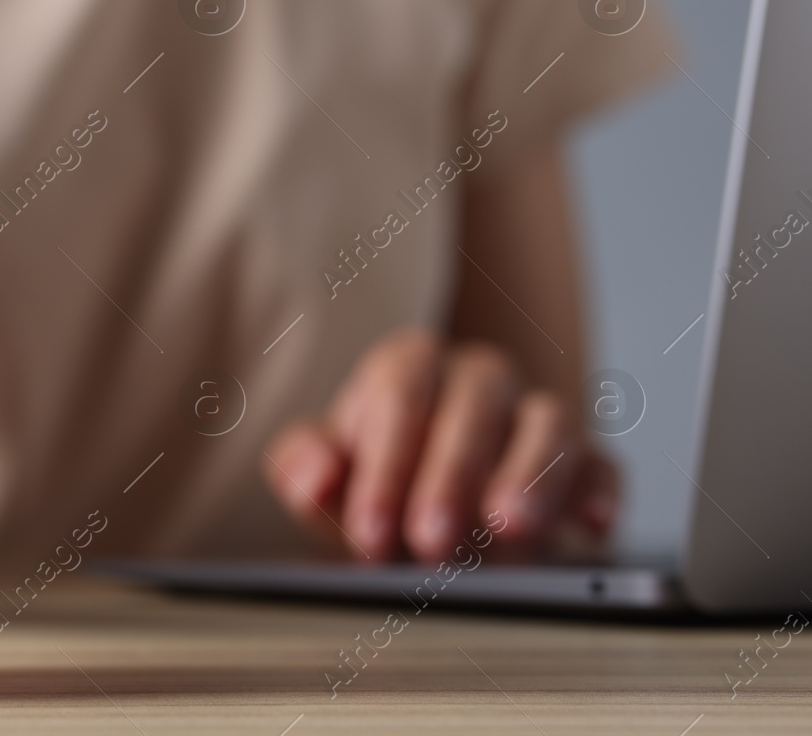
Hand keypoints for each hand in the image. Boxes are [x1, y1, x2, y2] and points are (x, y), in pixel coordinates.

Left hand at [264, 329, 616, 562]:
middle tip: (429, 542)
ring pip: (549, 422)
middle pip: (473, 403)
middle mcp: (479, 379)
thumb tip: (316, 476)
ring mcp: (536, 417)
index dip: (385, 462)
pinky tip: (589, 527)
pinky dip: (600, 492)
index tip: (369, 530)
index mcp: (410, 366)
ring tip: (508, 529)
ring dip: (531, 475)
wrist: (428, 515)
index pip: (400, 393)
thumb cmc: (376, 484)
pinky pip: (605, 465)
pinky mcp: (587, 463)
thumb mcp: (325, 478)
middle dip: (450, 475)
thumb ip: (303, 466)